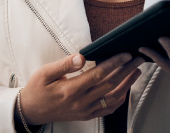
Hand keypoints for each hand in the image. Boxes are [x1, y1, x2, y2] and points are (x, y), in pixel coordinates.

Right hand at [19, 53, 143, 124]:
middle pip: (110, 86)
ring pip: (113, 98)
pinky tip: (124, 89)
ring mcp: (85, 110)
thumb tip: (81, 57)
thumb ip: (64, 65)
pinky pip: (108, 109)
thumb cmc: (37, 89)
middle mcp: (81, 102)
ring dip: (127, 85)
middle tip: (137, 60)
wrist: (32, 110)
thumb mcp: (45, 72)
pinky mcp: (87, 115)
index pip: (98, 75)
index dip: (114, 64)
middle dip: (126, 71)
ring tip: (135, 72)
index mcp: (71, 89)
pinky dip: (119, 99)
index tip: (125, 54)